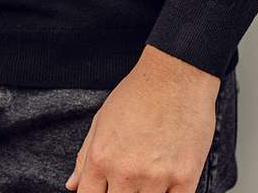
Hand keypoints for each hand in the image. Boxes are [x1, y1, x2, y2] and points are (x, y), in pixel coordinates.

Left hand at [66, 46, 219, 192]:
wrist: (175, 75)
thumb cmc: (138, 93)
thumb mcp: (101, 120)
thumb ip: (85, 156)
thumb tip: (73, 185)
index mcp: (101, 157)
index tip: (104, 190)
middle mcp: (125, 172)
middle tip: (128, 178)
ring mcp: (156, 178)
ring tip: (148, 174)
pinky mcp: (185, 179)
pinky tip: (167, 183)